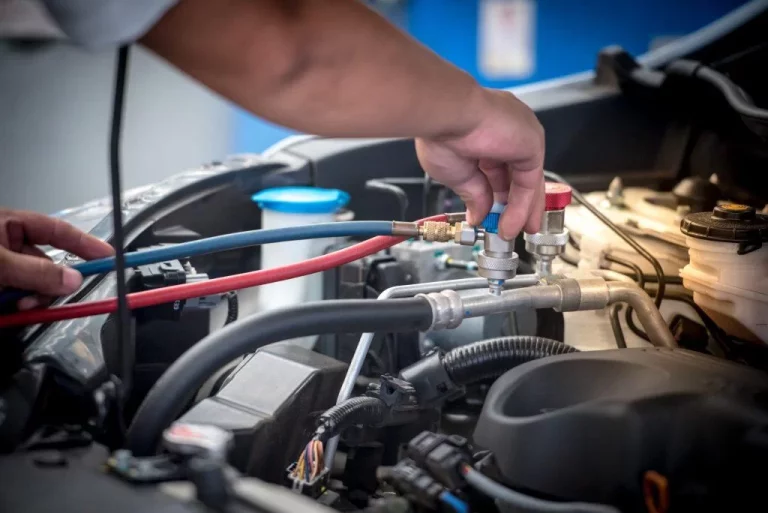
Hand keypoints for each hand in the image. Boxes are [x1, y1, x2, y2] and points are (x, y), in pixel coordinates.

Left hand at [0, 209, 113, 308]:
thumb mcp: (0, 263)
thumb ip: (36, 272)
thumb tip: (74, 280)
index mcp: (8, 225)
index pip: (56, 230)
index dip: (84, 242)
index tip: (108, 256)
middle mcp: (7, 246)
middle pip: (47, 263)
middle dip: (53, 281)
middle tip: (59, 294)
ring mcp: (3, 269)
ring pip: (36, 284)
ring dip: (36, 298)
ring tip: (23, 307)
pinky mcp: (0, 290)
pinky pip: (21, 298)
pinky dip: (23, 306)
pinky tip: (15, 310)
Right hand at [415, 88, 544, 239]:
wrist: (446, 115)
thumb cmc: (441, 133)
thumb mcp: (457, 174)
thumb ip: (473, 194)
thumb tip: (477, 215)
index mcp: (485, 135)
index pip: (499, 172)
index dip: (498, 197)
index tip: (493, 217)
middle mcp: (506, 134)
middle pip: (517, 178)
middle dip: (514, 207)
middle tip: (509, 229)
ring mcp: (521, 138)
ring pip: (526, 182)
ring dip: (519, 212)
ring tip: (510, 233)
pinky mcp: (531, 145)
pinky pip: (528, 183)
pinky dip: (520, 207)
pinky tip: (510, 224)